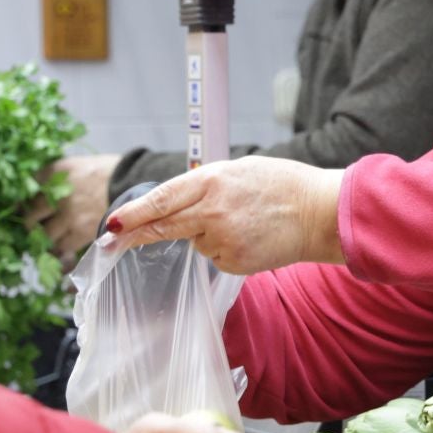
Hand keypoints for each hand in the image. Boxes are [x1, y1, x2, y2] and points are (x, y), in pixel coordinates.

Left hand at [31, 153, 120, 260]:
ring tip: (51, 239)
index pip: (26, 189)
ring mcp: (68, 214)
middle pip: (31, 214)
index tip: (22, 207)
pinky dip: (61, 250)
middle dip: (31, 222)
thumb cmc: (109, 173)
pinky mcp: (81, 232)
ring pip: (45, 233)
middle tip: (34, 227)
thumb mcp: (78, 166)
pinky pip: (62, 247)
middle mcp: (57, 193)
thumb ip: (57, 178)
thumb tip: (40, 192)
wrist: (134, 182)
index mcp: (54, 172)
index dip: (23, 201)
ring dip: (45, 237)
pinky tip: (64, 248)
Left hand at [102, 157, 345, 274]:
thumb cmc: (282, 186)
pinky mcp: (234, 261)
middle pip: (164, 226)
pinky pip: (215, 257)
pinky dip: (227, 250)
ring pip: (195, 242)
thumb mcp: (238, 171)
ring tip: (243, 222)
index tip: (112, 224)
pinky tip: (250, 238)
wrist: (320, 213)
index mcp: (211, 181)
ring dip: (208, 234)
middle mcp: (212, 211)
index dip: (134, 213)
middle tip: (112, 242)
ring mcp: (223, 239)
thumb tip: (177, 202)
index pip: (161, 199)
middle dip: (136, 234)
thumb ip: (205, 185)